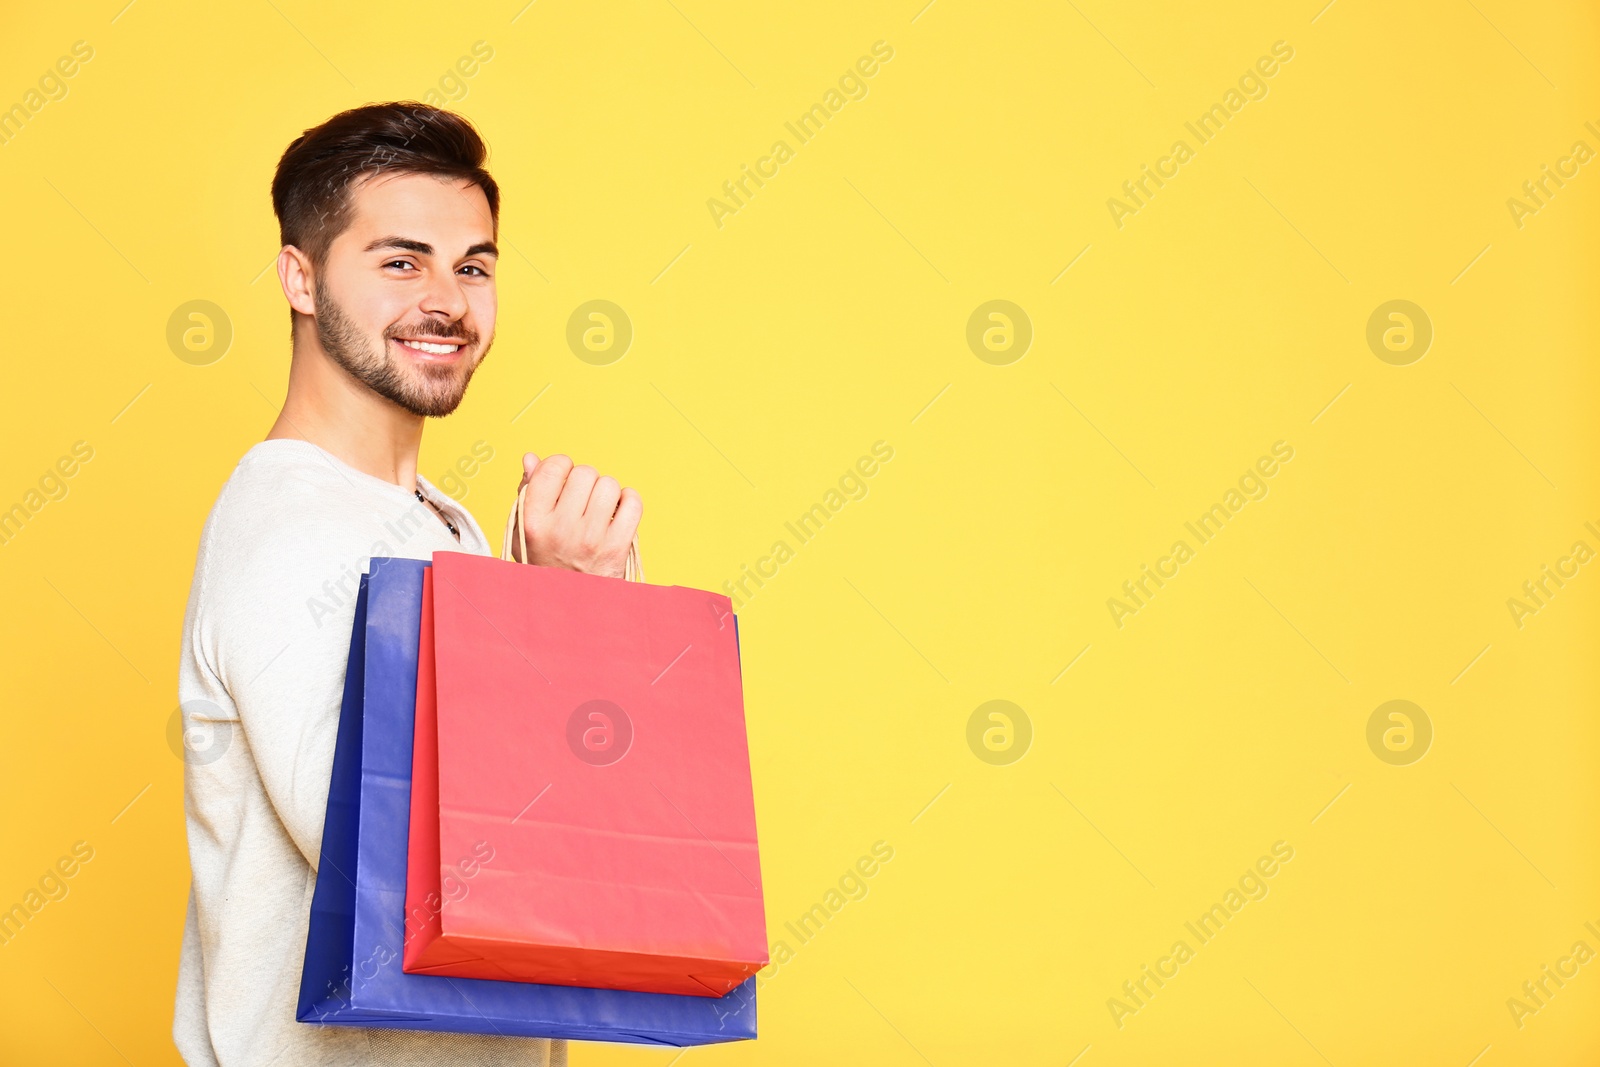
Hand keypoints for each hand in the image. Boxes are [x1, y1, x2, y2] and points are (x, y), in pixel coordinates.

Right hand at [510, 453, 641, 577]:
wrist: (567, 609)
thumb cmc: (545, 564)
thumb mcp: (524, 532)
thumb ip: (526, 492)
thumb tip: (532, 457)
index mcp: (533, 521)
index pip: (553, 467)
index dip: (561, 466)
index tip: (563, 481)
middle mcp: (561, 529)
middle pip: (585, 473)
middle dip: (585, 481)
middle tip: (582, 500)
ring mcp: (591, 539)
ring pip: (609, 484)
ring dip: (607, 492)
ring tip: (599, 509)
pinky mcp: (617, 548)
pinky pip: (633, 502)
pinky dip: (629, 500)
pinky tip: (618, 512)